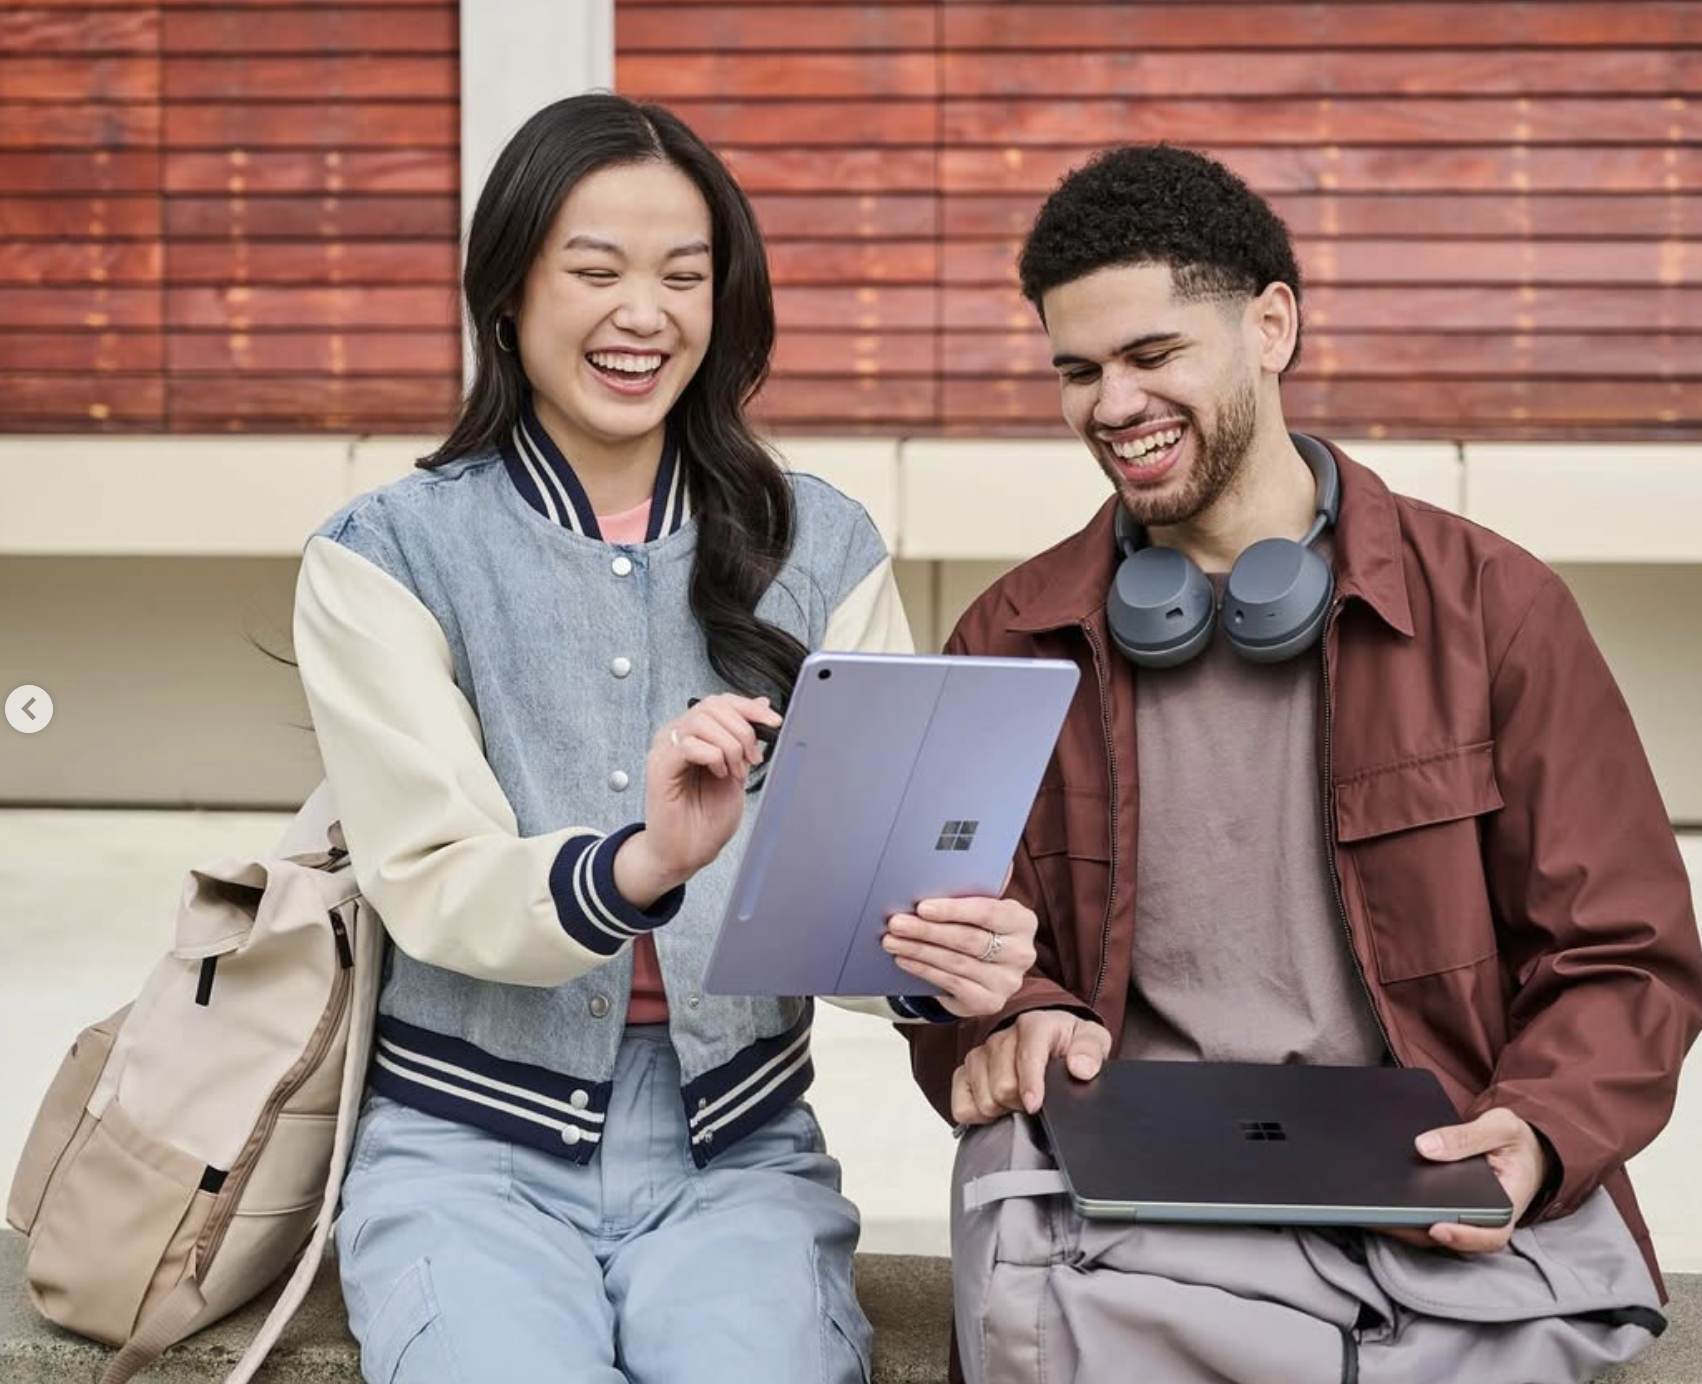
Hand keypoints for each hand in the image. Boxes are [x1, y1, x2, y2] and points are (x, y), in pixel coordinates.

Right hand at [614, 694, 781, 906]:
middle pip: (712, 705)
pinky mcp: (660, 767)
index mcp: (695, 734)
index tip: (774, 722)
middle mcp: (677, 736)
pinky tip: (718, 773)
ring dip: (729, 745)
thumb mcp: (738, 771)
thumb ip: (746, 740)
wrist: (687, 852)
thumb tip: (762, 706)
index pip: (720, 702)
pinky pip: (688, 744)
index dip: (749, 707)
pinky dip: (712, 756)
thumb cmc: (706, 818)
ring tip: (734, 771)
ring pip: (701, 720)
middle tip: (751, 760)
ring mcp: (665, 749)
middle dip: (742, 730)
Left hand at [882, 895, 1037, 1017]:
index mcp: (1023, 921)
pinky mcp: (990, 1002)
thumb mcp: (980, 906)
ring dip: (919, 950)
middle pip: (969, 939)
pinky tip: (905, 959)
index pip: (989, 913)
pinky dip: (924, 970)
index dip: (954, 910)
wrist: (981, 971)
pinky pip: (951, 984)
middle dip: (927, 930)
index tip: (922, 906)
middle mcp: (1022, 952)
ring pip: (956, 962)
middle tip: (896, 923)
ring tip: (892, 940)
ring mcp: (1008, 981)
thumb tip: (961, 849)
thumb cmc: (976, 927)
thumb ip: (976, 883)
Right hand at [949, 1009, 1110, 1125]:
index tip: (1035, 1106)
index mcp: (1033, 1025)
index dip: (1030, 1085)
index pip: (1026, 1056)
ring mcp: (981, 1054)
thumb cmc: (1068, 1040)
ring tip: (1018, 1103)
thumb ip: (1090, 1051)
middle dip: (1021, 1103)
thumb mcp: (1092, 1039)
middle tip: (1035, 1103)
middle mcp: (1002, 1037)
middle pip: (1002, 1085)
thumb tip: (1081, 1068)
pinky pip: (961, 1103)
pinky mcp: (966, 1071)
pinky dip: (977, 1113)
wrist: (1050, 1036)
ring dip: (1003, 1108)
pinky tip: (997, 1109)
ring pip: (983, 1097)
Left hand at [1375, 1107, 1547, 1251]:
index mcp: (1507, 1204)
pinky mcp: (1448, 1210)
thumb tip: (1425, 1146)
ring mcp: (1465, 1219)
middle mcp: (1485, 1220)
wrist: (1519, 1146)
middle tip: (1383, 1216)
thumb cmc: (1514, 1139)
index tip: (1437, 1227)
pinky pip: (1425, 1217)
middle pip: (1451, 1237)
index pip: (1490, 1234)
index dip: (1463, 1236)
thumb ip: (1466, 1137)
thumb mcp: (1499, 1127)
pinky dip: (1403, 1213)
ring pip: (1432, 1232)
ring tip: (1372, 1209)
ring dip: (1404, 1225)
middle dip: (1418, 1229)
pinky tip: (1379, 1198)